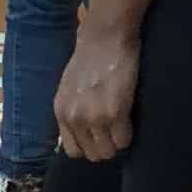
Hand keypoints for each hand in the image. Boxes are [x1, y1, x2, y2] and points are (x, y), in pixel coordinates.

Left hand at [54, 17, 140, 161]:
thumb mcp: (68, 88)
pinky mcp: (115, 112)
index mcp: (62, 113)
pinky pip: (123, 140)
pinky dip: (128, 135)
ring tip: (122, 126)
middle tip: (115, 131)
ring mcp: (94, 117)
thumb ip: (71, 110)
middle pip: (92, 155)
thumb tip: (79, 133)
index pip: (73, 151)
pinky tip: (129, 120)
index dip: (89, 146)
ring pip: (108, 152)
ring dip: (117, 143)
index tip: (99, 136)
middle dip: (105, 146)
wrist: (105, 36)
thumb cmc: (90, 58)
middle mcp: (74, 118)